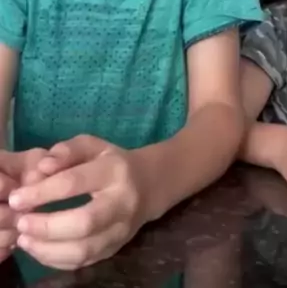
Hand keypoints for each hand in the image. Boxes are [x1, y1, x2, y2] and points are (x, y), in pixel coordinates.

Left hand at [9, 135, 144, 269]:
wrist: (149, 185)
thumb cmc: (113, 162)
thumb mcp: (93, 146)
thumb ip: (67, 151)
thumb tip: (43, 167)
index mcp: (114, 171)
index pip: (75, 182)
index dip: (42, 192)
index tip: (17, 198)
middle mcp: (122, 202)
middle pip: (83, 222)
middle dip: (46, 226)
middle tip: (21, 223)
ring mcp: (121, 230)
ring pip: (84, 249)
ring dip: (48, 249)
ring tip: (24, 240)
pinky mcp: (115, 249)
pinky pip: (83, 262)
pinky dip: (56, 259)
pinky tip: (39, 249)